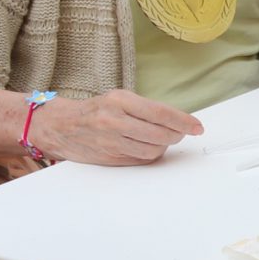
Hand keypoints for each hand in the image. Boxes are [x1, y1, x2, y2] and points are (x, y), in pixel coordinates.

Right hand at [38, 90, 203, 164]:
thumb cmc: (95, 110)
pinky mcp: (110, 158)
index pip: (161, 113)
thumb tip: (179, 121)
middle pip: (161, 135)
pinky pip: (142, 160)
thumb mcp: (119, 98)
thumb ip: (146, 108)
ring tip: (162, 138)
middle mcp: (115, 121)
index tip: (197, 126)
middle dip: (177, 135)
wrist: (61, 126)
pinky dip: (151, 155)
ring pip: (154, 150)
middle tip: (181, 132)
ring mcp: (111, 142)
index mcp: (120, 101)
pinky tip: (149, 147)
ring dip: (165, 146)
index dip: (184, 121)